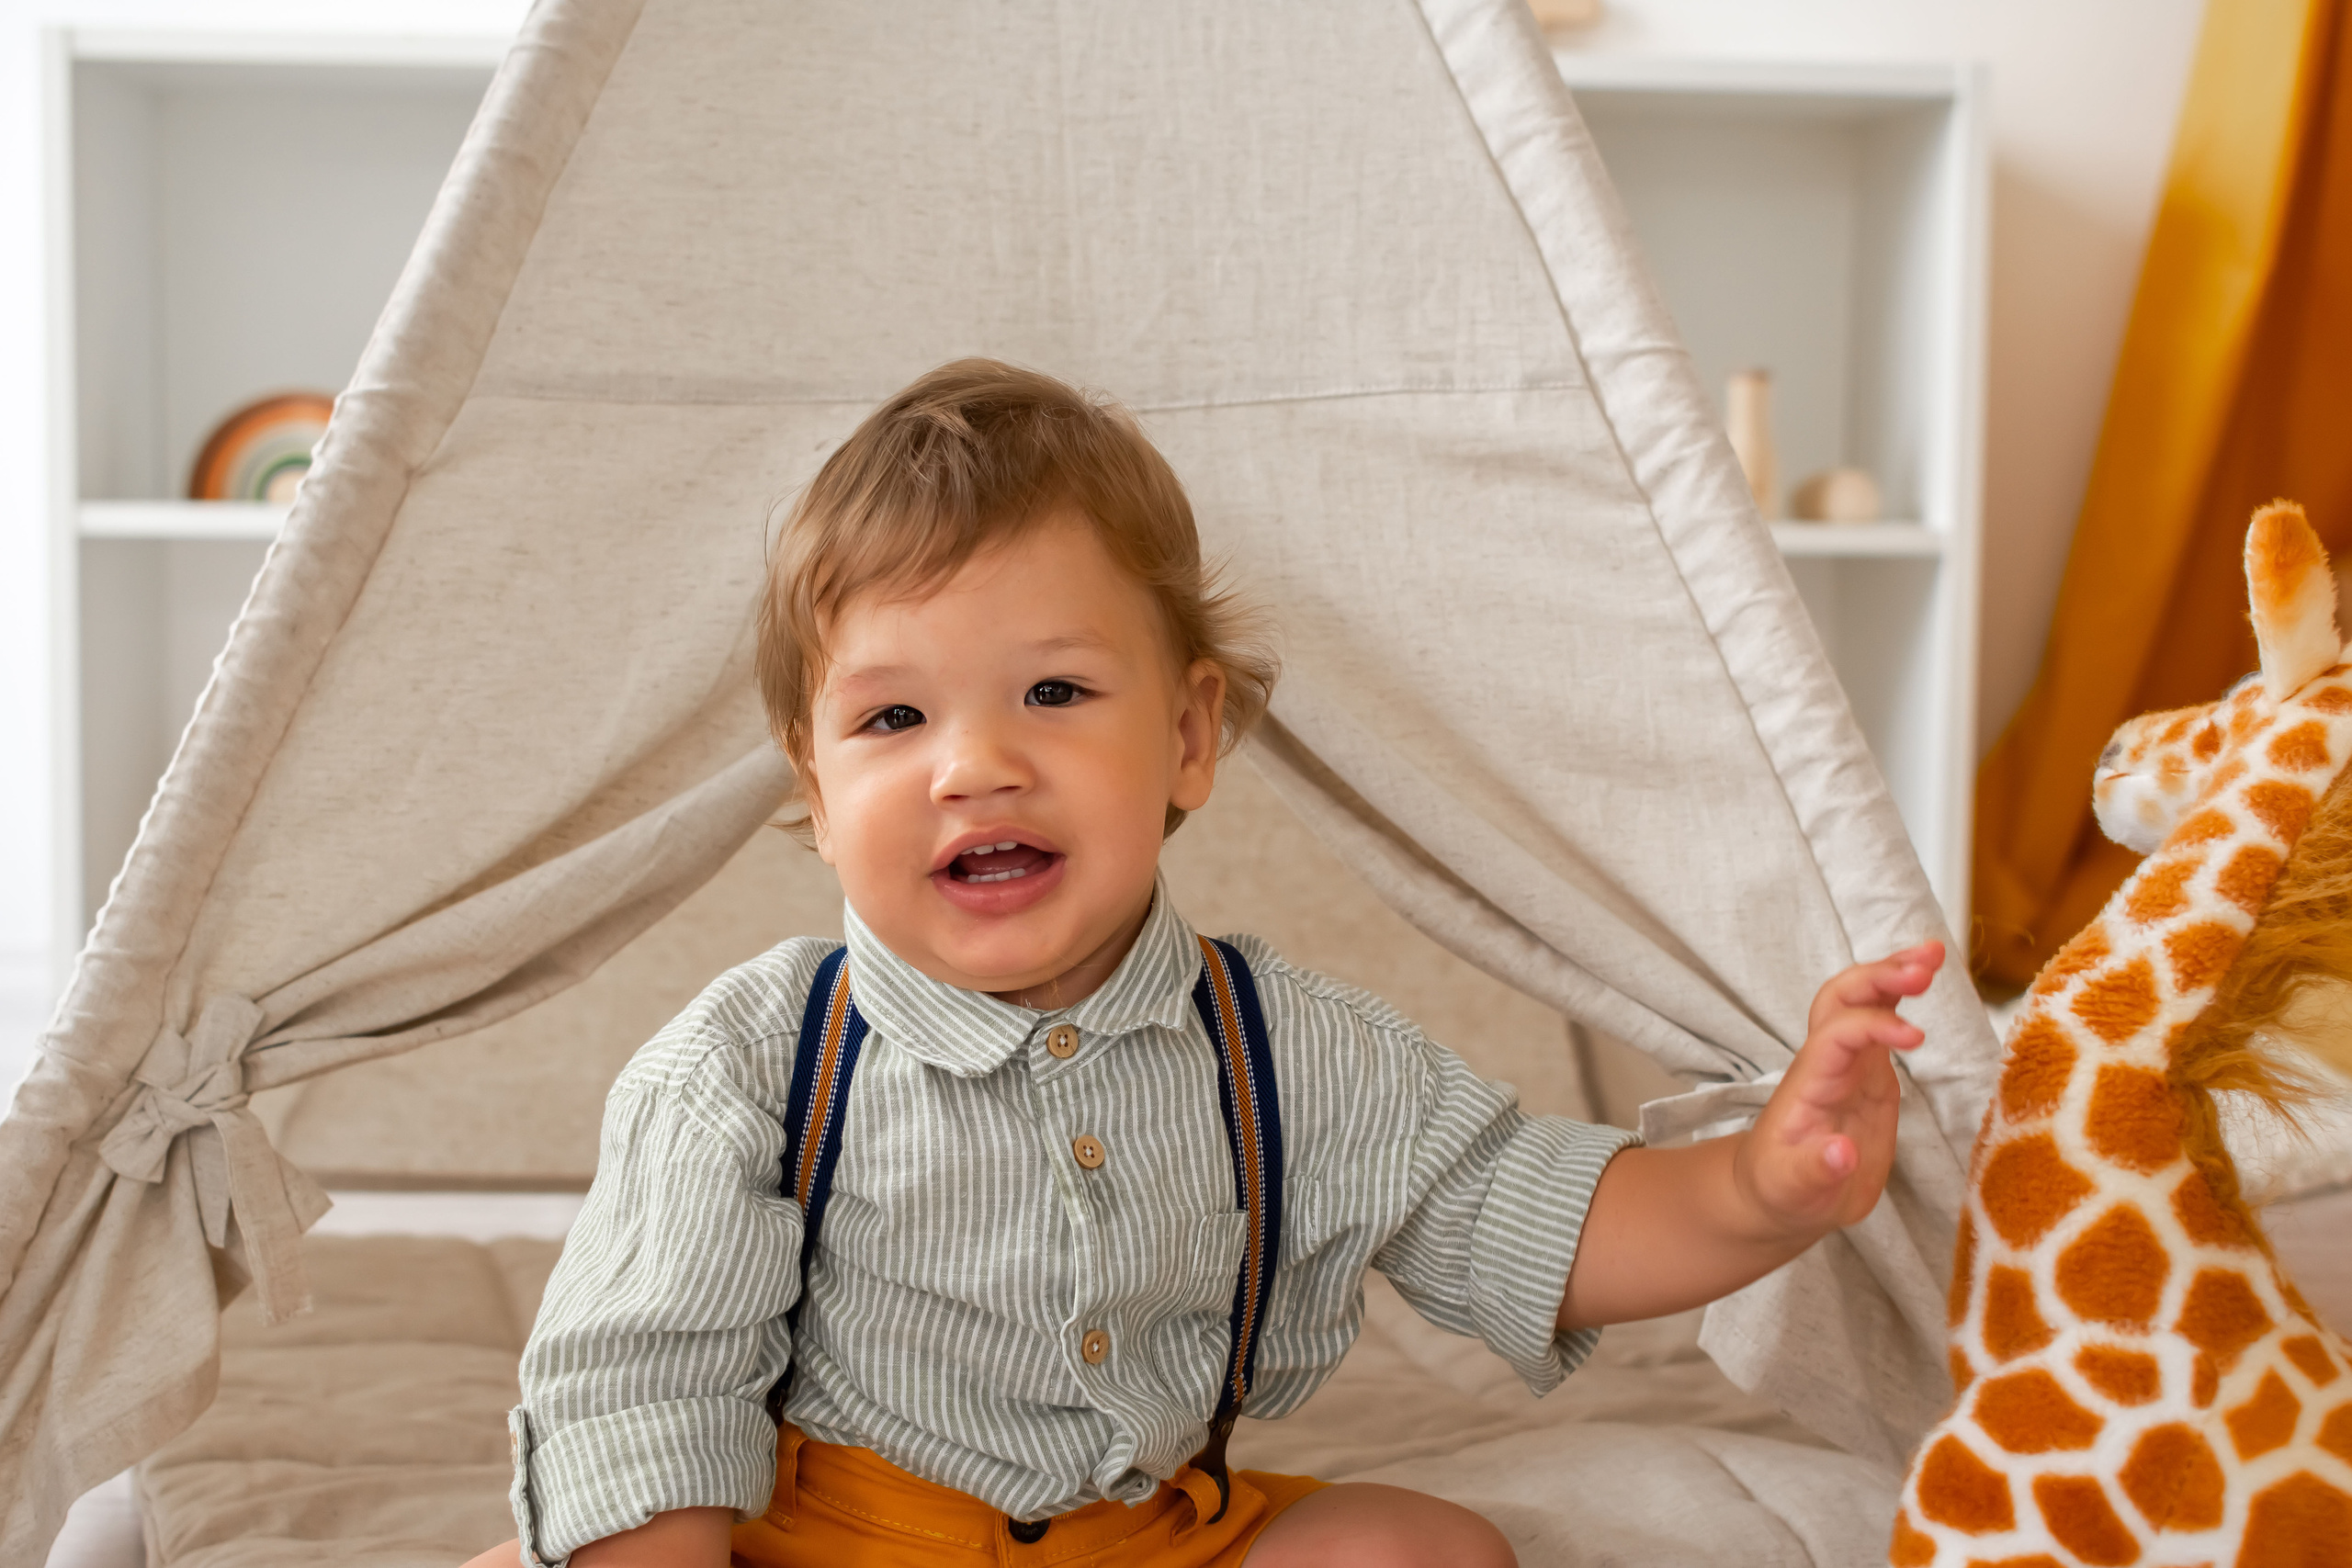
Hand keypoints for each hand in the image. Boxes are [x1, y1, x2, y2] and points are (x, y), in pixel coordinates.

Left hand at [1735, 940, 1942, 1238]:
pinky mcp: (1870, 1075)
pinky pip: (1883, 1023)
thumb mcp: (1790, 1188)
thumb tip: (1841, 1152)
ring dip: (1893, 973)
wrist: (1776, 1194)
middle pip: (1844, 999)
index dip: (1873, 1027)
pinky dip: (1903, 998)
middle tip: (1925, 966)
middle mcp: (1828, 1064)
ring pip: (1865, 1002)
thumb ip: (1814, 1171)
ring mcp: (1850, 1065)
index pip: (1837, 1036)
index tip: (1915, 1038)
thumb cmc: (1780, 1187)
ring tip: (1933, 952)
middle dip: (1880, 977)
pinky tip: (1925, 978)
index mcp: (1809, 1084)